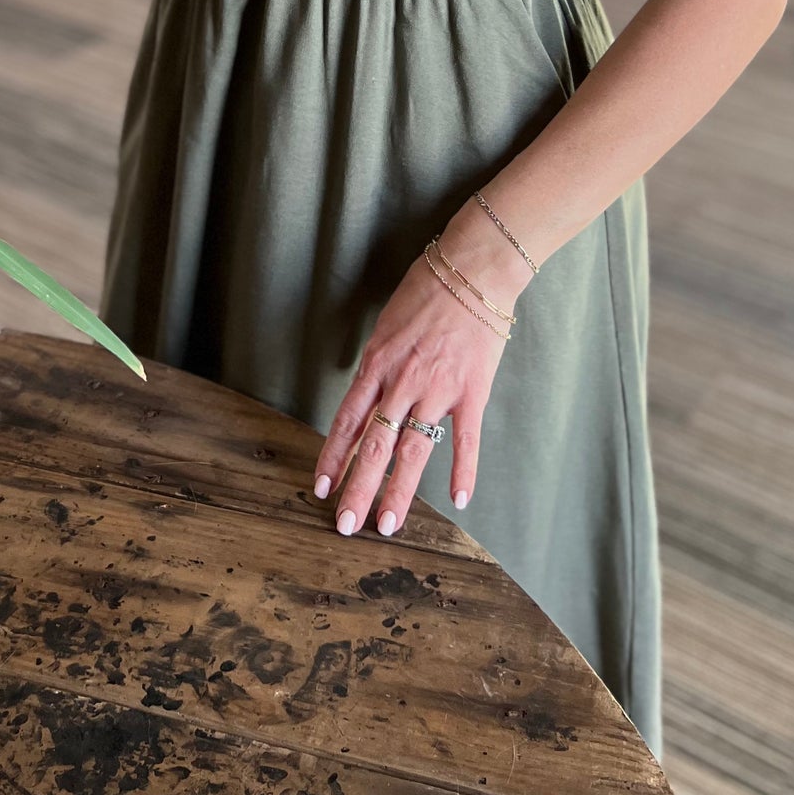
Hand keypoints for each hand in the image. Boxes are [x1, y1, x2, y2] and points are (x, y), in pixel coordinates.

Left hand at [312, 219, 517, 539]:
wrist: (472, 270)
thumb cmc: (427, 289)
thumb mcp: (387, 324)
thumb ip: (377, 366)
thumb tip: (368, 400)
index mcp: (377, 364)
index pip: (348, 422)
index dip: (333, 458)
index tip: (321, 488)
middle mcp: (402, 382)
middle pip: (375, 446)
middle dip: (358, 489)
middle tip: (345, 524)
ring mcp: (437, 390)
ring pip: (414, 452)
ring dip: (399, 492)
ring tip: (388, 524)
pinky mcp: (471, 392)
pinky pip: (466, 440)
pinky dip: (464, 472)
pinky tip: (460, 500)